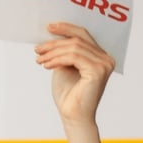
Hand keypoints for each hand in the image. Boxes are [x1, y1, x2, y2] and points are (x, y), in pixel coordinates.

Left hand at [35, 22, 111, 142]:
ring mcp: (104, 64)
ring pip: (74, 47)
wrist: (72, 114)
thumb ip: (63, 53)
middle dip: (54, 43)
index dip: (66, 28)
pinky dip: (57, 59)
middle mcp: (106, 58)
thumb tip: (50, 37)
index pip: (83, 35)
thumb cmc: (68, 94)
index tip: (48, 27)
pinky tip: (46, 65)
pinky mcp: (97, 71)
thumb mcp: (63, 67)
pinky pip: (74, 57)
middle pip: (77, 40)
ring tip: (39, 59)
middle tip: (37, 49)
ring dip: (52, 52)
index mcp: (100, 55)